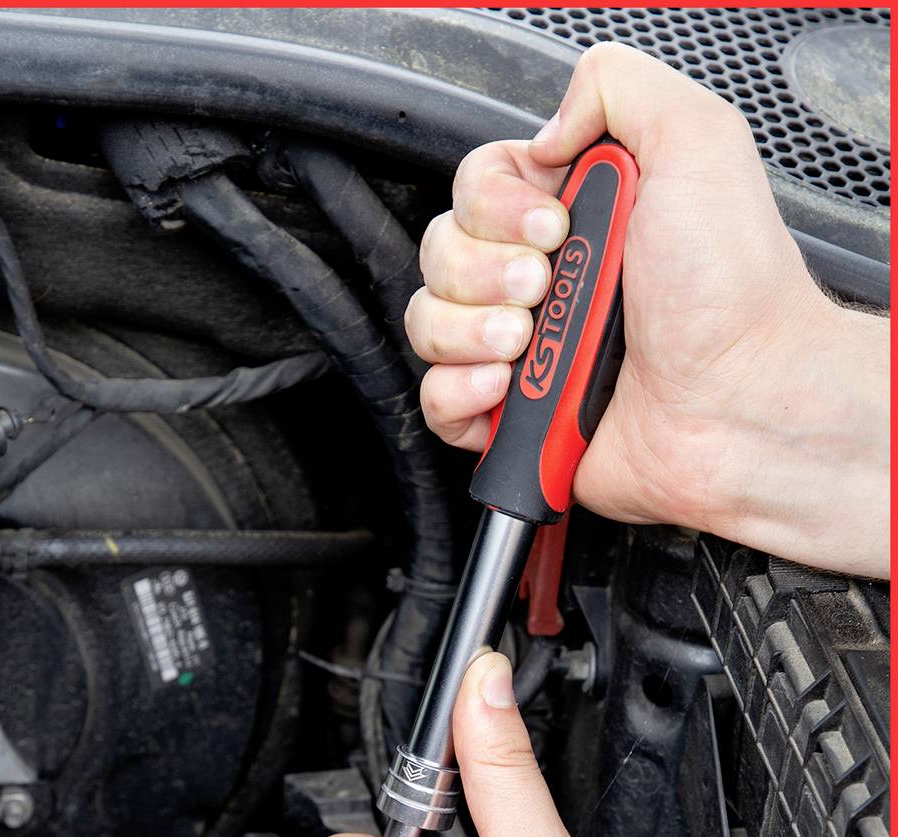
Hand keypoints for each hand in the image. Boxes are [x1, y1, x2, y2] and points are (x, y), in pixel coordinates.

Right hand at [409, 43, 888, 577]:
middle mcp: (543, 279)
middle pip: (441, 251)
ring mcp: (524, 351)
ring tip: (528, 343)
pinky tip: (507, 388)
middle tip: (545, 285)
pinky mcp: (513, 419)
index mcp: (576, 213)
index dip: (496, 205)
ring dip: (470, 329)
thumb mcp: (696, 138)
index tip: (553, 225)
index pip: (475, 186)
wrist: (738, 401)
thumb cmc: (731, 291)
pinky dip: (459, 392)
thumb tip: (546, 131)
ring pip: (428, 322)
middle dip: (482, 269)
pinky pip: (435, 399)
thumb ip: (617, 87)